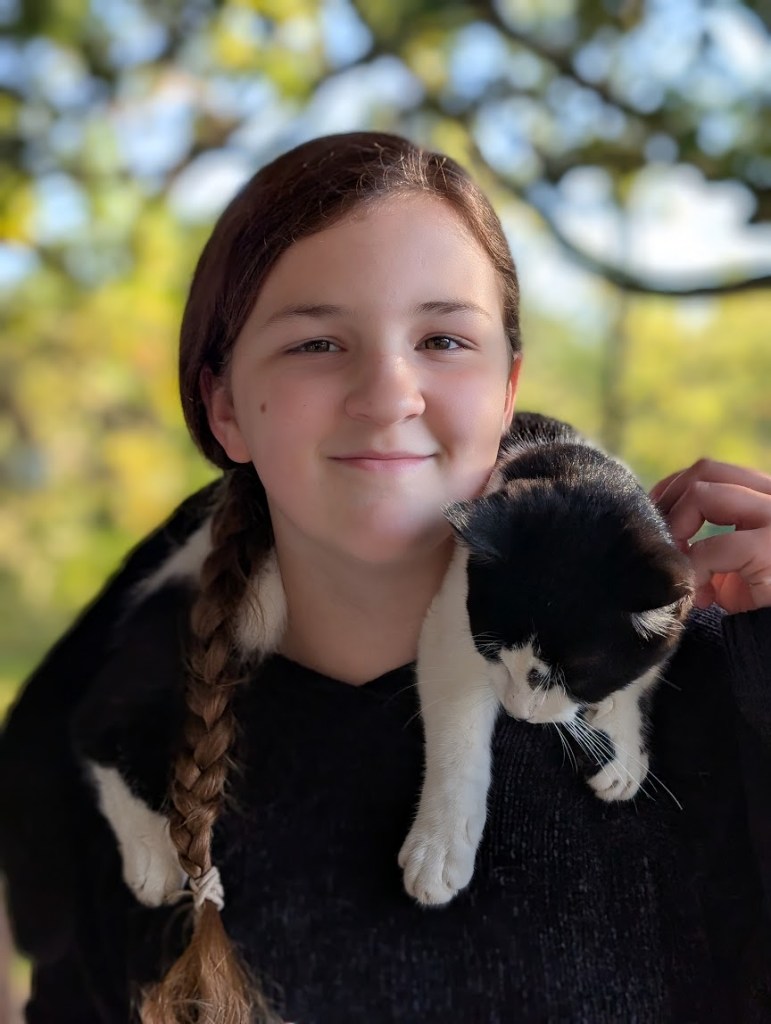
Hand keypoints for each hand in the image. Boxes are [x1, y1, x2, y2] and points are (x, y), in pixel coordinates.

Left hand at [650, 458, 770, 613]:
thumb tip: (666, 534)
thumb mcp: (733, 565)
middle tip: (660, 542)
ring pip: (703, 493)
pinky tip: (698, 595)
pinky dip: (692, 570)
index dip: (674, 491)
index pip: (713, 471)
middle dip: (671, 502)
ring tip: (679, 566)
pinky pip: (711, 546)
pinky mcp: (770, 550)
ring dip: (677, 529)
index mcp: (767, 499)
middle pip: (706, 470)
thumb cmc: (762, 608)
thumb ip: (709, 539)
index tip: (657, 523)